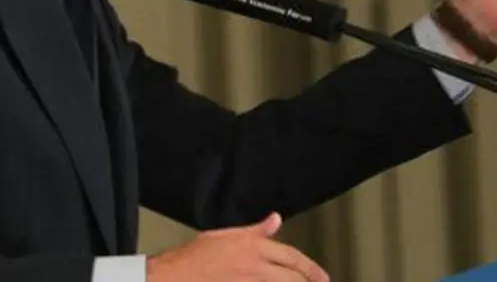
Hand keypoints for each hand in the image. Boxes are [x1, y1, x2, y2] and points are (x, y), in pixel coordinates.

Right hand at [145, 212, 328, 281]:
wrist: (174, 276)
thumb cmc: (195, 256)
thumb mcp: (226, 235)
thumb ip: (255, 230)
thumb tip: (275, 220)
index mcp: (253, 247)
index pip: (291, 257)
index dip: (310, 268)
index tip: (321, 276)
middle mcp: (255, 267)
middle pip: (292, 277)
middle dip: (309, 281)